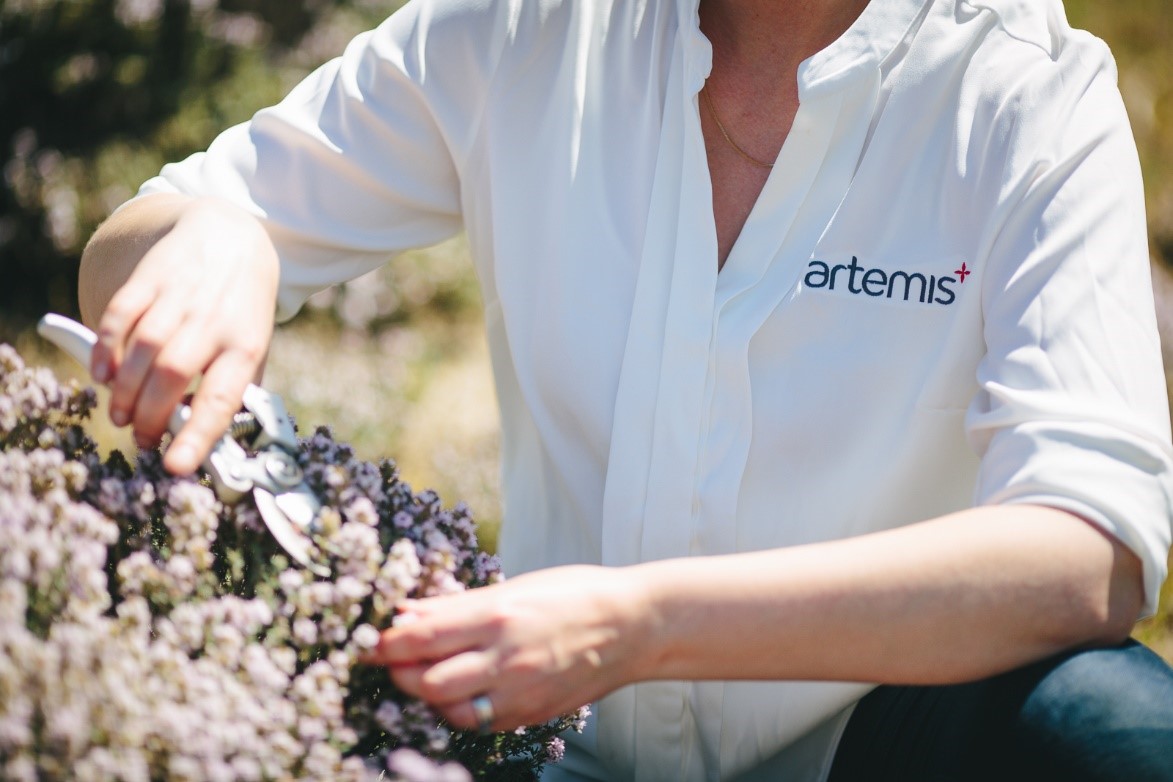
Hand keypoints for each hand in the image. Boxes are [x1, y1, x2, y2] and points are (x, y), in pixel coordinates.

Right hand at [88, 195, 278, 473]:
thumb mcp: (255, 346)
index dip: (197, 434)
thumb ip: (237, 388)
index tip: (176, 466)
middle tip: (142, 439)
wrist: (233, 237)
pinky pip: (121, 316)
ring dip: (124, 390)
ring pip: (143, 349)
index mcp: (245, 344)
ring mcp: (180, 296)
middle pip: (173, 374)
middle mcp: (213, 320)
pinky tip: (101, 375)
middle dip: (149, 415)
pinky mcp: (150, 277)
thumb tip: (214, 440)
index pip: (222, 397)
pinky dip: (105, 349)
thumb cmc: (241, 309)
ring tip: (119, 416)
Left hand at [364, 565, 653, 731]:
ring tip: (428, 675)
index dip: (386, 643)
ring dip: (430, 696)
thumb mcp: (513, 587)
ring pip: (451, 711)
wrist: (632, 627)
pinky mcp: (533, 714)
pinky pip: (482, 723)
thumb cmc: (572, 595)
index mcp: (499, 617)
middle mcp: (507, 659)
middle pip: (427, 683)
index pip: (422, 637)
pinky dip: (463, 709)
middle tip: (393, 659)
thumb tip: (406, 612)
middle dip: (401, 673)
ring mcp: (522, 693)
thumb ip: (456, 605)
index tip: (369, 640)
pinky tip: (463, 689)